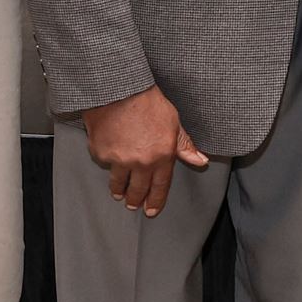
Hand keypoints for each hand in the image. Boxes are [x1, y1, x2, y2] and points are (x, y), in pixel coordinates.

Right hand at [81, 84, 208, 218]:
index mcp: (162, 156)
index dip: (155, 201)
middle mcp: (141, 162)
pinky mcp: (101, 153)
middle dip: (136, 200)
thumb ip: (184, 145)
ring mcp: (120, 160)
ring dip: (119, 190)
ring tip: (118, 194)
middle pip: (138, 189)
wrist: (118, 90)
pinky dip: (106, 164)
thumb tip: (201, 161)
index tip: (151, 211)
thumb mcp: (173, 122)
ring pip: (118, 183)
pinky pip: (104, 164)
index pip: (160, 186)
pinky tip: (107, 163)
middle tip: (133, 205)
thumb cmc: (148, 102)